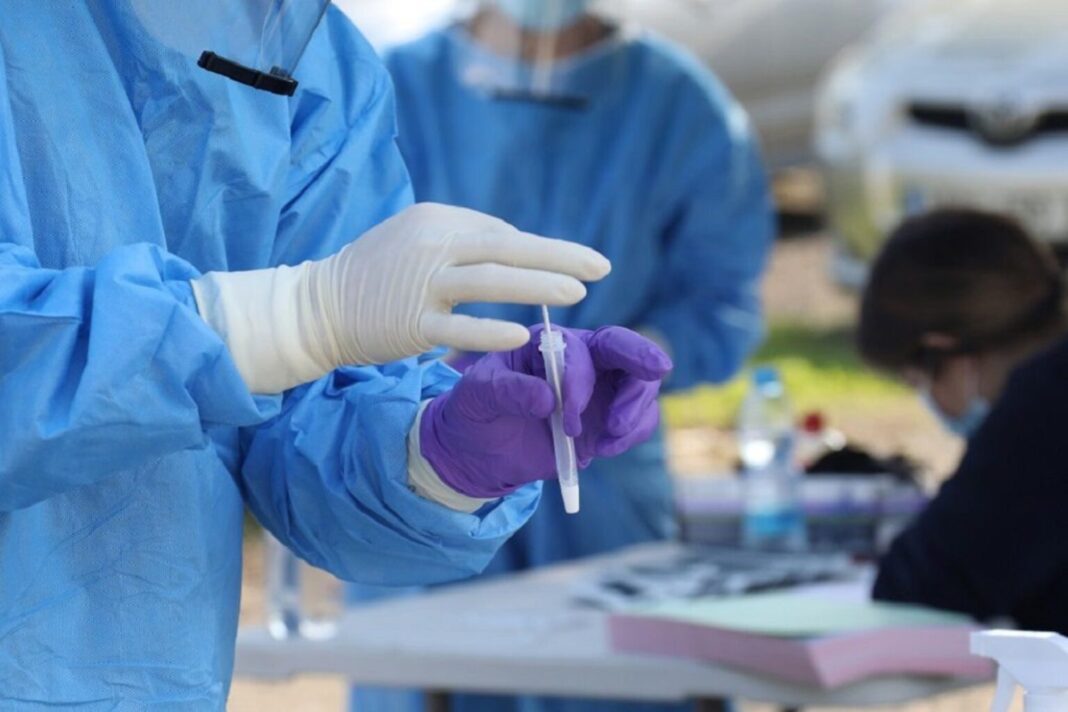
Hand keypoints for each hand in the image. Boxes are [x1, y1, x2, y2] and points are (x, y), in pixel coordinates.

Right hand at [192, 203, 610, 392]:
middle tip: (602, 265)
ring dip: (538, 284)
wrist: (319, 305)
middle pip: (506, 247)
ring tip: (579, 293)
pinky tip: (524, 334)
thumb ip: (464, 239)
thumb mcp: (418, 239)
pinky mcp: (409, 323)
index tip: (573, 264)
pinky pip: (458, 326)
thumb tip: (516, 245)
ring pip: (490, 282)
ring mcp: (420, 284)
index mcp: (437, 220)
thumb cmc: (377, 272)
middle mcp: (431, 244)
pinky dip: (491, 330)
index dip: (540, 251)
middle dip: (558, 256)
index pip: (500, 234)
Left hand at [419, 326, 671, 497]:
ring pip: (642, 385)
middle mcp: (581, 359)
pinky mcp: (608, 419)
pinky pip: (640, 419)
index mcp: (548, 343)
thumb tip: (547, 399)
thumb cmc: (475, 411)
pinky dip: (631, 434)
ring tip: (607, 441)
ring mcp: (600, 389)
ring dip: (635, 411)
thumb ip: (508, 391)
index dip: (582, 379)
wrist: (478, 452)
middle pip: (626, 349)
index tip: (568, 416)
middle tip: (636, 398)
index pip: (581, 346)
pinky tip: (603, 450)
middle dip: (641, 364)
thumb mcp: (477, 397)